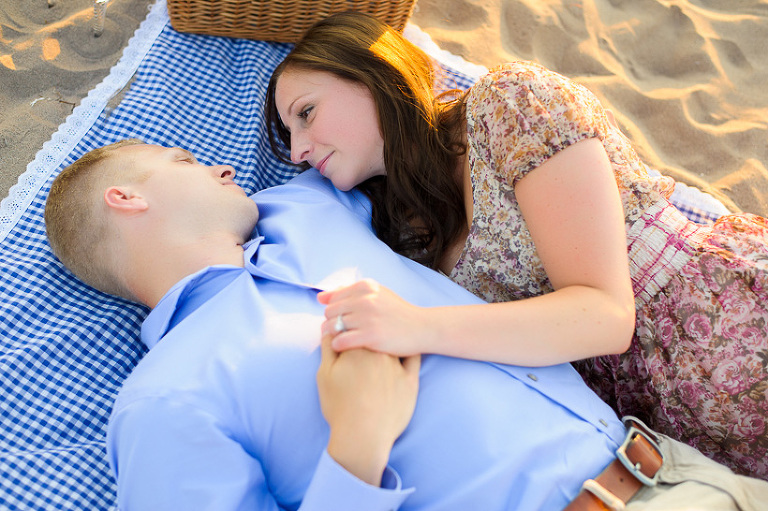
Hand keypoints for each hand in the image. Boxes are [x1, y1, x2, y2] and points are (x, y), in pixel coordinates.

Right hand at [316, 334, 420, 485]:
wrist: (362, 437)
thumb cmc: (339, 406)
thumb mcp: (324, 374)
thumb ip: (328, 347)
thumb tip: (329, 328)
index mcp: (357, 347)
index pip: (354, 329)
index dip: (349, 331)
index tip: (347, 337)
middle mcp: (379, 352)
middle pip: (375, 335)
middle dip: (368, 337)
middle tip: (363, 346)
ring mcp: (397, 365)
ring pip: (393, 344)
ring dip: (388, 341)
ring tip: (381, 351)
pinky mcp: (410, 380)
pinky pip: (413, 359)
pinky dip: (409, 351)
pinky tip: (404, 351)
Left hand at [318, 279, 435, 355]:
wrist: (422, 328)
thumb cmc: (397, 313)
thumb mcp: (376, 294)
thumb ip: (348, 293)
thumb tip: (320, 297)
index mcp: (365, 286)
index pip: (332, 298)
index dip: (334, 312)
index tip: (343, 321)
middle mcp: (365, 299)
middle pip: (329, 312)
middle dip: (331, 323)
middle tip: (341, 333)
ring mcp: (367, 317)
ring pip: (331, 327)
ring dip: (333, 336)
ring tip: (343, 341)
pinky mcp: (370, 336)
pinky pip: (340, 341)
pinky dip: (338, 346)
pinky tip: (346, 348)